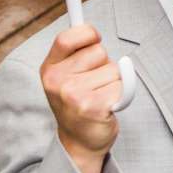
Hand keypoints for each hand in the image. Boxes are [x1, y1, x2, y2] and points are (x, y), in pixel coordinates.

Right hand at [40, 24, 120, 172]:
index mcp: (49, 70)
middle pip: (99, 51)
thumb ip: (75, 53)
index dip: (87, 34)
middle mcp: (57, 81)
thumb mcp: (65, 77)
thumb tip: (91, 29)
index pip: (68, 37)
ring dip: (114, 82)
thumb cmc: (77, 105)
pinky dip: (123, 95)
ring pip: (114, 69)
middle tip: (93, 85)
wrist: (79, 143)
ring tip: (100, 97)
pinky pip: (123, 86)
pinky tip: (108, 107)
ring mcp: (74, 95)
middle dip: (103, 65)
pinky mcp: (93, 107)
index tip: (95, 39)